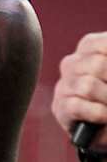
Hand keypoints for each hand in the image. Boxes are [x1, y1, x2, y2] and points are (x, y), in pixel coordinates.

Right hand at [53, 32, 106, 150]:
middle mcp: (72, 64)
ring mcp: (64, 86)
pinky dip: (97, 113)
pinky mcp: (60, 108)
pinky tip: (105, 117)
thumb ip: (106, 66)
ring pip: (87, 86)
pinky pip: (76, 106)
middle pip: (96, 65)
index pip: (100, 44)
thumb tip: (100, 77)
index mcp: (89, 50)